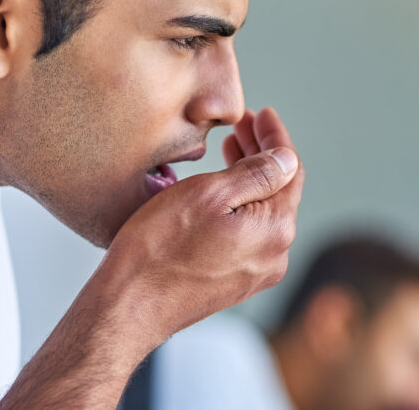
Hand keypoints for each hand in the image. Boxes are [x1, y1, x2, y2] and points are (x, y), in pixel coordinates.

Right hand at [0, 108, 304, 408]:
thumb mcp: (209, 193)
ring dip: (250, 177)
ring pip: (263, 210)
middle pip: (279, 190)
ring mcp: (255, 271)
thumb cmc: (160, 246)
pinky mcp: (235, 281)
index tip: (261, 113)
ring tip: (230, 148)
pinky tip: (222, 189)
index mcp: (275, 229)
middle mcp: (274, 254)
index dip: (276, 137)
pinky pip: (249, 231)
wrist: (128, 305)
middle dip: (262, 153)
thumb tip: (286, 159)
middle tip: (241, 125)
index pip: (289, 170)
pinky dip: (241, 203)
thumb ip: (256, 173)